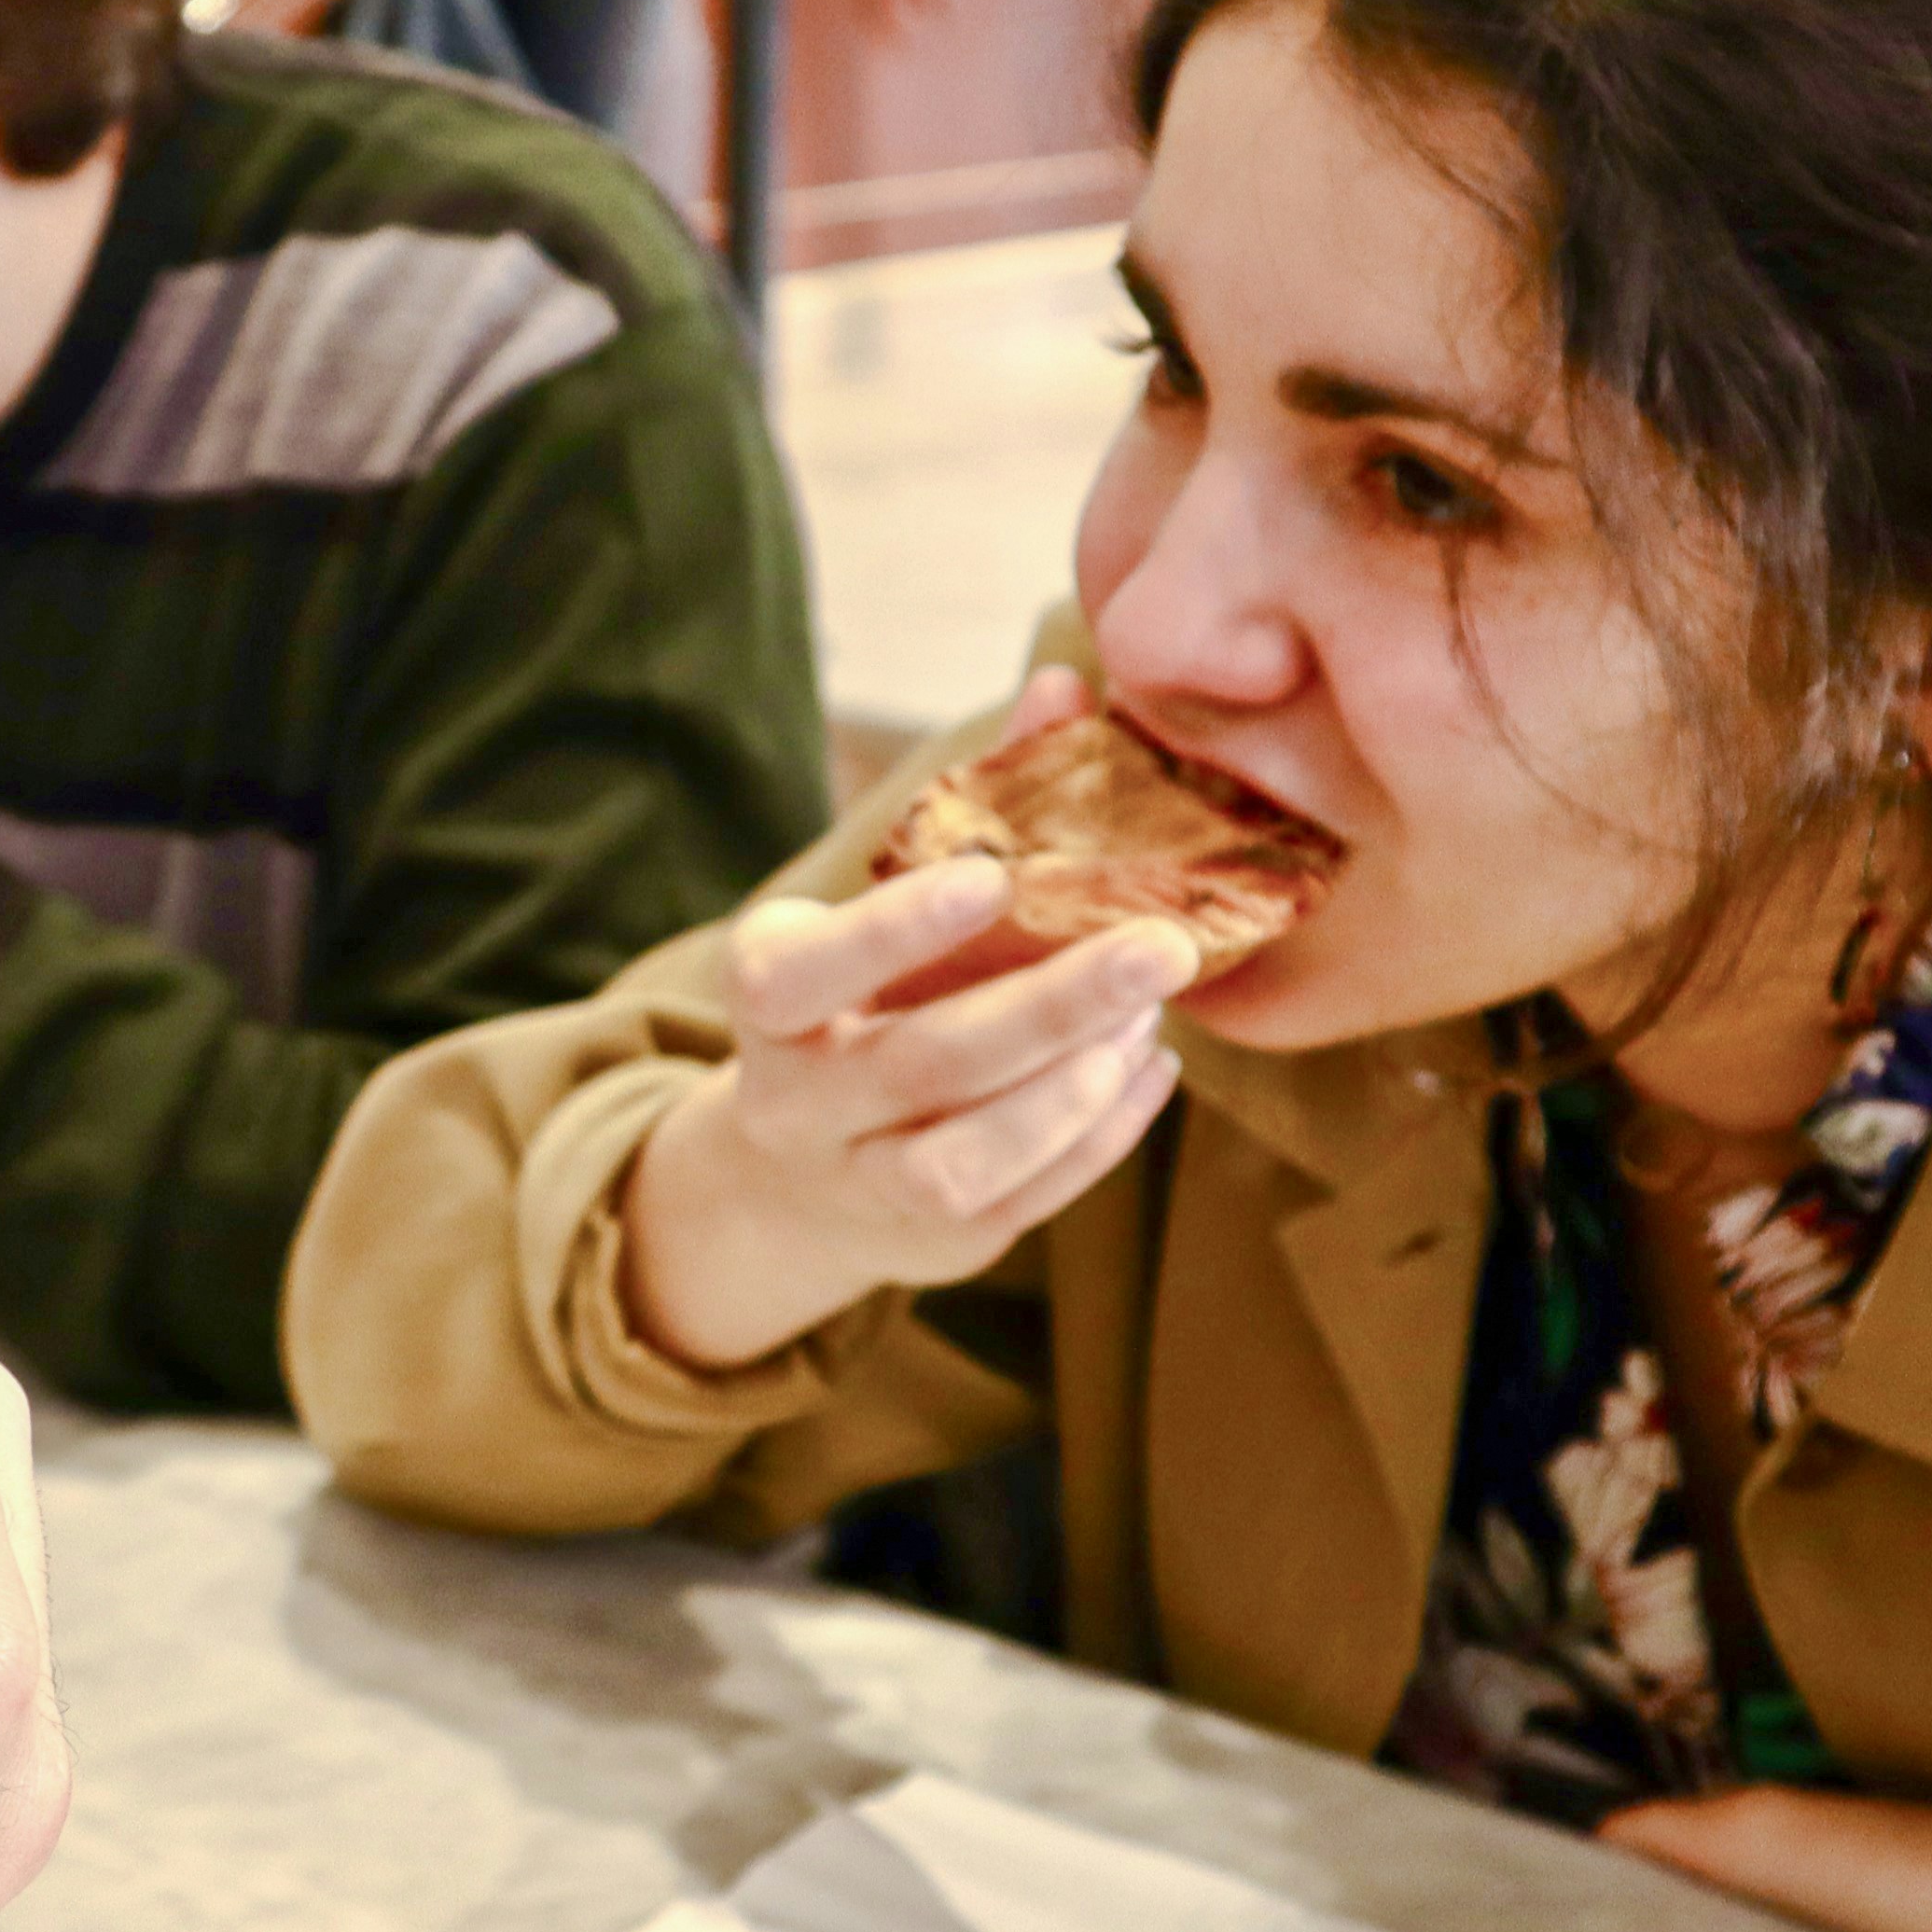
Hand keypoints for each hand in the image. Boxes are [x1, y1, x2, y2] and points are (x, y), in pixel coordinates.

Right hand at [618, 672, 1189, 1372]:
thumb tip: (1060, 687)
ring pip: (959, 1160)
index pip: (801, 973)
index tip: (991, 874)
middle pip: (919, 1062)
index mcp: (769, 999)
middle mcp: (796, 1101)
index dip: (890, 929)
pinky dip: (1094, 1142)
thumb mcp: (893, 907)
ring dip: (1068, 1090)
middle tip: (1163, 945)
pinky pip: (1017, 1206)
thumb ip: (981, 801)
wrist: (796, 1174)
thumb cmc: (866, 997)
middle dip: (1049, 1005)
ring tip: (1149, 1023)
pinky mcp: (931, 1244)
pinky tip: (1150, 1074)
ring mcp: (858, 1185)